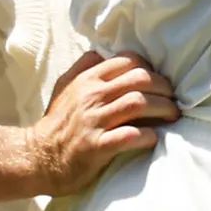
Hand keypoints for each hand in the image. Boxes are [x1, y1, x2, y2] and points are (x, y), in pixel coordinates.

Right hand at [27, 52, 176, 196]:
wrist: (36, 157)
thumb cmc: (56, 123)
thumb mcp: (64, 88)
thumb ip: (83, 68)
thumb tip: (102, 53)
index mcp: (87, 79)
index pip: (128, 61)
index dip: (151, 69)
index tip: (160, 83)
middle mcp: (92, 95)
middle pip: (140, 79)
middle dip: (164, 88)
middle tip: (173, 100)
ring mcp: (93, 120)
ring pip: (138, 103)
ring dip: (163, 109)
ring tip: (173, 117)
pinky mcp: (96, 146)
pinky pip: (130, 135)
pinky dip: (148, 136)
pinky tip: (154, 138)